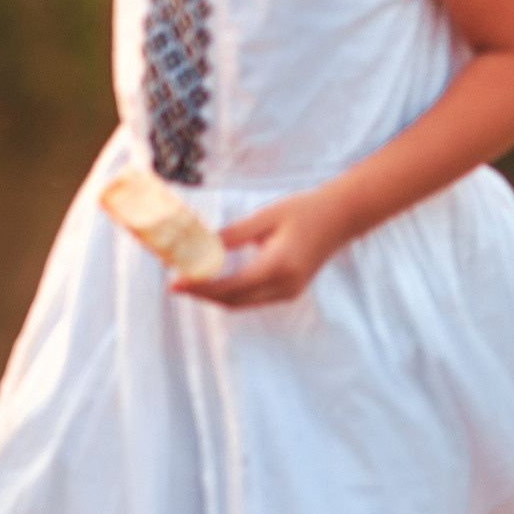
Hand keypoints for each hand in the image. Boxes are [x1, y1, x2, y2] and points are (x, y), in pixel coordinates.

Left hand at [172, 188, 352, 306]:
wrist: (339, 218)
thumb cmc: (303, 210)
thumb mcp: (265, 216)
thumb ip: (234, 234)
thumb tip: (201, 245)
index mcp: (279, 265)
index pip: (231, 285)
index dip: (201, 287)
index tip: (174, 283)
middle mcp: (285, 285)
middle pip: (234, 300)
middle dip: (202, 295)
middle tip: (175, 284)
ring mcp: (289, 292)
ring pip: (242, 303)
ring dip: (215, 296)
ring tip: (189, 283)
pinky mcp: (289, 291)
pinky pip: (253, 299)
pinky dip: (231, 293)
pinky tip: (214, 282)